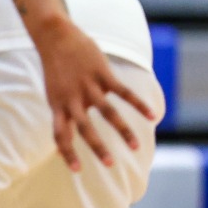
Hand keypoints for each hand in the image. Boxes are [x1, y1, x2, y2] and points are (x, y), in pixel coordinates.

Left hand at [30, 18, 155, 171]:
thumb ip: (63, 113)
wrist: (54, 37)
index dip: (67, 153)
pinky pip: (123, 92)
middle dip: (97, 148)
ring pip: (108, 113)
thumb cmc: (56, 69)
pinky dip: (138, 104)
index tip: (76, 170)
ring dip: (123, 131)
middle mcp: (72, 99)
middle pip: (85, 128)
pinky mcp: (102, 74)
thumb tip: (69, 133)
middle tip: (110, 165)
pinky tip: (152, 116)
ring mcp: (88, 86)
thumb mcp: (54, 93)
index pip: (60, 135)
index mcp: (58, 106)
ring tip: (136, 146)